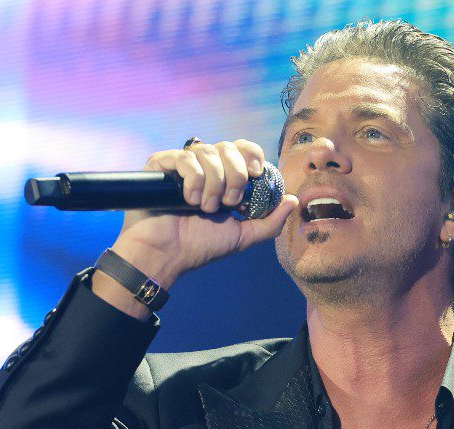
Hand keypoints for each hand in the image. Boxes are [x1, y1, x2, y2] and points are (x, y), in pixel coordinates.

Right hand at [111, 139, 298, 287]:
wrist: (167, 256)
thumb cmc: (200, 246)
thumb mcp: (243, 236)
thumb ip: (270, 221)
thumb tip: (292, 200)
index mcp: (223, 177)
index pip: (242, 148)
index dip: (252, 155)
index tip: (256, 173)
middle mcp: (204, 167)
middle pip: (228, 147)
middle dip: (235, 175)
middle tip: (229, 202)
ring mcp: (182, 165)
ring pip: (208, 152)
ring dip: (214, 184)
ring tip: (205, 208)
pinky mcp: (161, 165)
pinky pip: (185, 157)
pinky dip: (193, 179)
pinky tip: (188, 200)